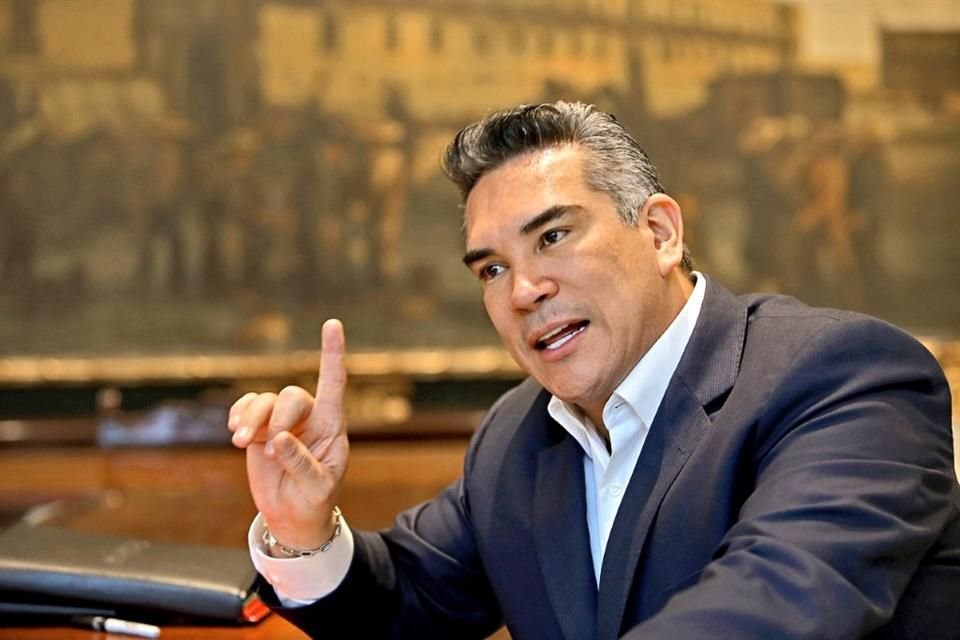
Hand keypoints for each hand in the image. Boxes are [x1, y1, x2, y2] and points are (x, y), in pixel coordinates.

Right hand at [228, 319, 348, 549]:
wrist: (293, 515)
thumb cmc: (315, 500)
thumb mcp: (317, 488)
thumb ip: (302, 464)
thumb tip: (278, 439)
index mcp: (332, 427)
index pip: (334, 383)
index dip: (333, 353)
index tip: (333, 323)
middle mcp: (310, 417)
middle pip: (292, 396)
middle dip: (276, 418)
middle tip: (266, 448)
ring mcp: (283, 421)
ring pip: (265, 400)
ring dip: (249, 418)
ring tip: (240, 442)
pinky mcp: (260, 428)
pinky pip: (247, 407)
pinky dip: (238, 415)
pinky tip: (235, 431)